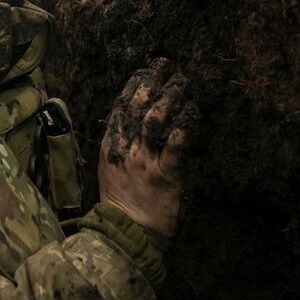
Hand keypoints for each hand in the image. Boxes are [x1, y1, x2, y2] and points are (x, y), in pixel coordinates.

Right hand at [98, 58, 194, 236]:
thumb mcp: (108, 167)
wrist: (126, 230)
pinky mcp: (165, 175)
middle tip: (164, 68)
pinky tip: (191, 113)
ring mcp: (144, 161)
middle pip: (135, 107)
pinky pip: (174, 147)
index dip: (132, 86)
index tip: (144, 71)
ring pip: (154, 120)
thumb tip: (126, 120)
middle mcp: (125, 148)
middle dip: (150, 84)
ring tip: (180, 83)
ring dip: (168, 98)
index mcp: (110, 145)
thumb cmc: (121, 200)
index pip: (119, 107)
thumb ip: (117, 144)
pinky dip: (183, 127)